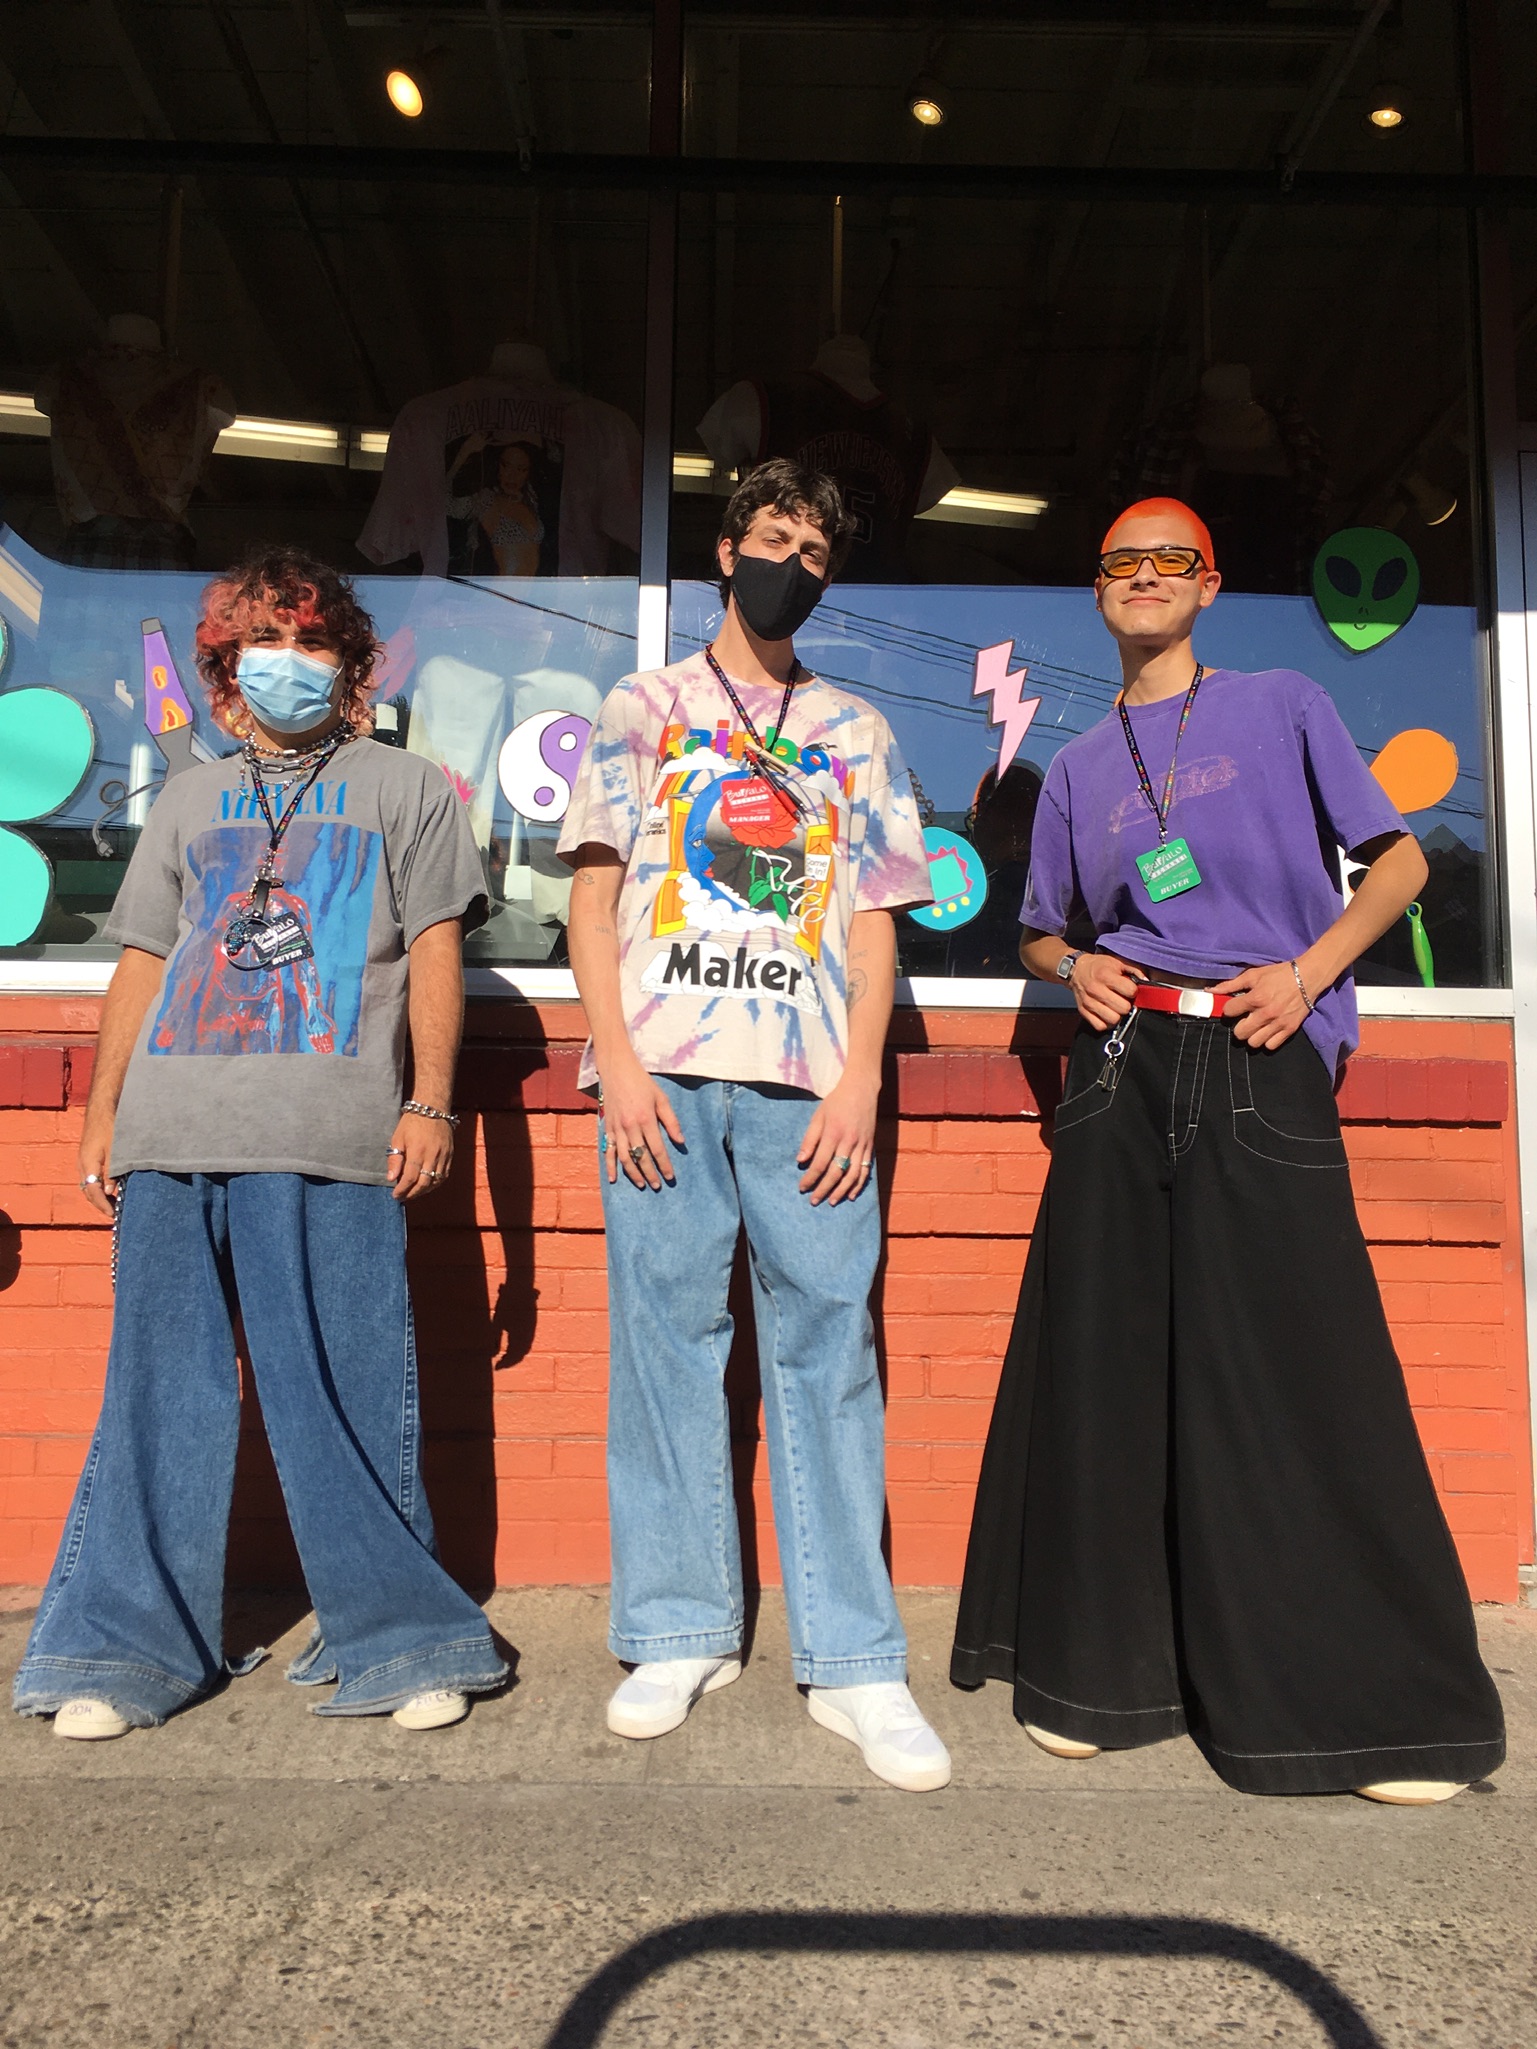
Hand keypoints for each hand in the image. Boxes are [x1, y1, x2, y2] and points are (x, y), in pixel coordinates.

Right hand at [77, 1109, 118, 1219]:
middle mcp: (82, 1164)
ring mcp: (83, 1160)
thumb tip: (107, 1192)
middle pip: (88, 1191)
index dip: (103, 1205)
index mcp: (88, 1164)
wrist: (102, 1108)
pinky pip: (90, 1177)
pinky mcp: (87, 1157)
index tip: (113, 1215)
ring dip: (99, 1197)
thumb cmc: (110, 1126)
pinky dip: (97, 1187)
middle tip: (114, 1214)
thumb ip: (112, 1171)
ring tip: (113, 1204)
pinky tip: (109, 1189)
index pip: (93, 1192)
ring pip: (88, 1185)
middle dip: (100, 1204)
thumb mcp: (115, 1150)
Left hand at [387, 1109, 453, 1201]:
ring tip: (413, 1193)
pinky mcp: (450, 1155)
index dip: (402, 1189)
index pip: (410, 1177)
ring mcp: (444, 1156)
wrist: (433, 1108)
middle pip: (424, 1183)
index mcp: (417, 1151)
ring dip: (424, 1191)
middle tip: (403, 1197)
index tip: (395, 1195)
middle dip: (412, 1193)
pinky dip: (435, 1183)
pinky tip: (427, 1185)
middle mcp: (432, 1155)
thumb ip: (395, 1159)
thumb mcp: (398, 1138)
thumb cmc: (412, 1122)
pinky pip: (444, 1175)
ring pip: (435, 1181)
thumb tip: (391, 1178)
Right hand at [598, 1053, 683, 1188]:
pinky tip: (613, 1178)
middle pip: (641, 1157)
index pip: (657, 1149)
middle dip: (650, 1173)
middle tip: (658, 1185)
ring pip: (624, 1157)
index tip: (670, 1176)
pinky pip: (608, 1151)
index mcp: (645, 1119)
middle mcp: (630, 1126)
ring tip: (642, 1184)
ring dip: (633, 1173)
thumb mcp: (661, 1098)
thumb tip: (681, 1141)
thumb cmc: (642, 1083)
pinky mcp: (607, 1128)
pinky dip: (610, 1166)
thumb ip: (671, 1121)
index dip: (664, 1165)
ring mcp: (616, 1128)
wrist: (616, 1070)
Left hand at [798, 1067, 879, 1206]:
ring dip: (841, 1190)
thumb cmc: (836, 1102)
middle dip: (824, 1189)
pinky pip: (866, 1170)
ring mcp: (862, 1145)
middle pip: (836, 1172)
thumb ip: (810, 1139)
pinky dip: (859, 1184)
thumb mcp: (818, 1116)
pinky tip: (851, 1194)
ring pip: (852, 1174)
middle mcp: (849, 1142)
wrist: (862, 1089)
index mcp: (833, 1133)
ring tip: (832, 1202)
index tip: (802, 1187)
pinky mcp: (870, 1146)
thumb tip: (800, 1160)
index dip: (810, 1178)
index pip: (820, 1163)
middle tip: (814, 1200)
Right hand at [1068, 951, 1145, 1031]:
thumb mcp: (1117, 962)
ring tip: (1115, 1007)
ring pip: (1113, 1019)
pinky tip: (1107, 1013)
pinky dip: (1106, 1022)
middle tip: (1123, 999)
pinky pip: (1100, 1026)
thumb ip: (1134, 971)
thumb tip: (1146, 982)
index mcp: (1105, 975)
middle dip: (1127, 1004)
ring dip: (1117, 1015)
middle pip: (1123, 1008)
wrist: (1076, 970)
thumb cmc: (1098, 966)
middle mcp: (1096, 989)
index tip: (1130, 989)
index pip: (1130, 991)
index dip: (1133, 991)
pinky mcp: (1083, 1011)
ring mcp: (1089, 1002)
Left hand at [1215, 961, 1309, 1049]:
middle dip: (1238, 1027)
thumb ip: (1231, 984)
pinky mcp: (1289, 1029)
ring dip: (1252, 1036)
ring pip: (1254, 1043)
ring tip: (1255, 1027)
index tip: (1234, 1007)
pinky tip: (1267, 1031)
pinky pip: (1271, 1046)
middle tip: (1244, 1020)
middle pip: (1240, 1033)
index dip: (1228, 1010)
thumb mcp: (1254, 975)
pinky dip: (1267, 1041)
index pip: (1229, 1012)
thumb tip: (1211, 991)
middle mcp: (1266, 1013)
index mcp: (1255, 998)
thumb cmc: (1279, 974)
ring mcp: (1278, 1023)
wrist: (1308, 977)